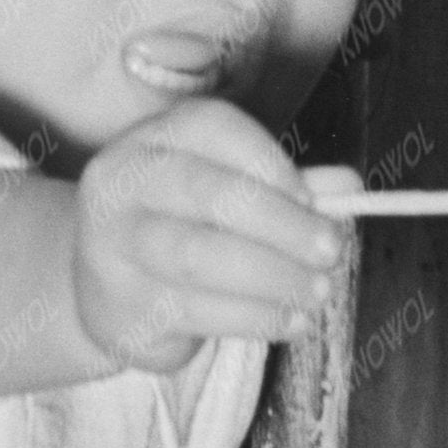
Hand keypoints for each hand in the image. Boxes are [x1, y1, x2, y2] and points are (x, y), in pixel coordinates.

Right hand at [66, 97, 344, 374]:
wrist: (97, 286)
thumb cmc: (176, 225)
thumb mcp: (223, 191)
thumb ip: (284, 184)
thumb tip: (350, 186)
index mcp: (154, 138)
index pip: (211, 127)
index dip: (268, 160)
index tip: (315, 198)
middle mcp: (124, 181)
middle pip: (204, 191)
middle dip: (279, 223)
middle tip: (332, 250)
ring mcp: (114, 245)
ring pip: (199, 257)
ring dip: (273, 277)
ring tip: (319, 292)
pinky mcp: (123, 307)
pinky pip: (197, 312)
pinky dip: (255, 318)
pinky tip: (290, 320)